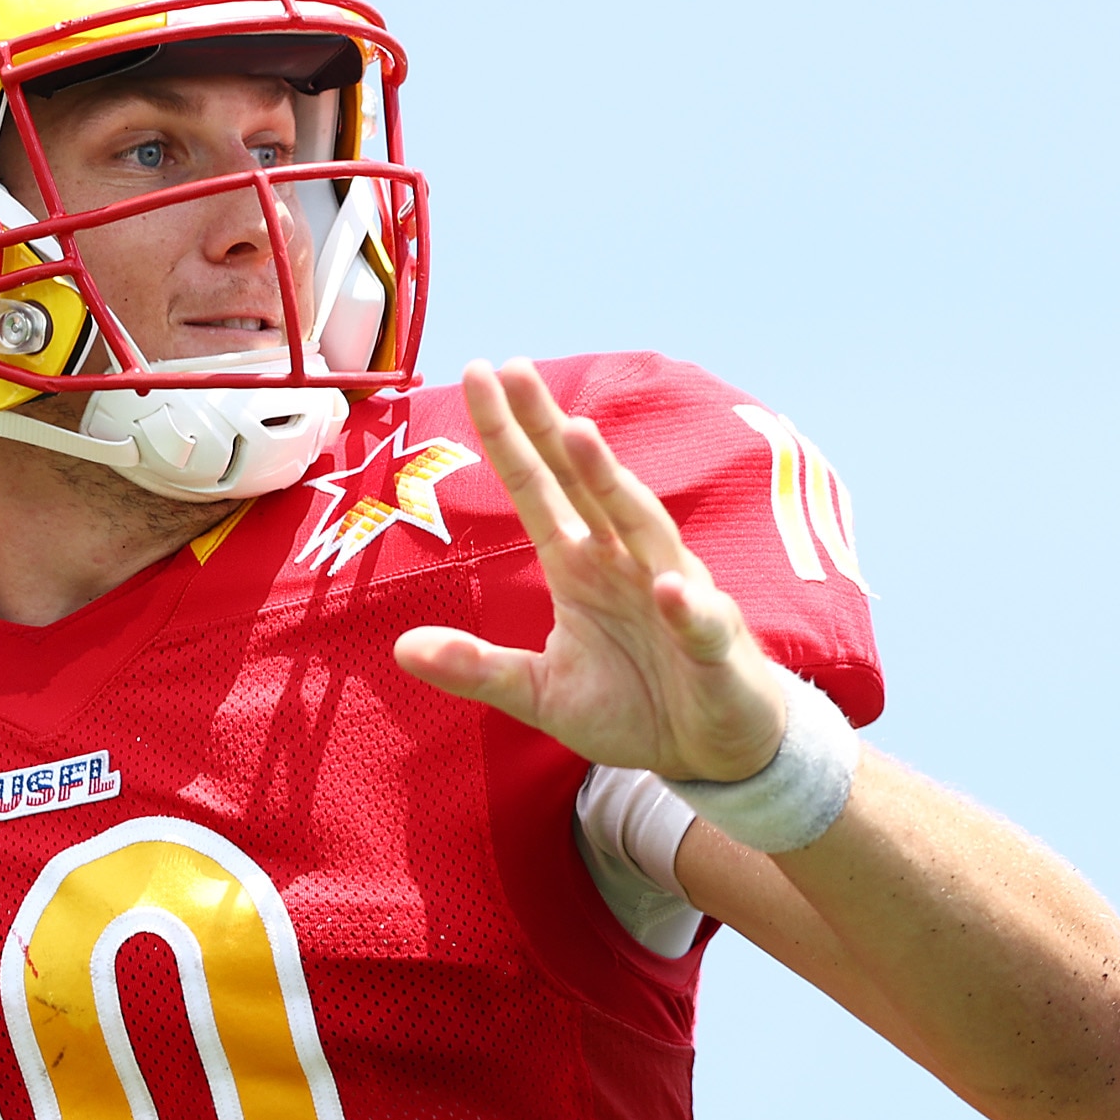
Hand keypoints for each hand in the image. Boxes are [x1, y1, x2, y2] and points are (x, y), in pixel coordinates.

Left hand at [393, 359, 787, 779]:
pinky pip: (702, 621)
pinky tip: (671, 588)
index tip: (479, 374)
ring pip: (645, 530)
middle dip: (551, 430)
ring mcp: (675, 597)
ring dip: (614, 486)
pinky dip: (690, 606)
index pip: (537, 488)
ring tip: (581, 438)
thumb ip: (477, 667)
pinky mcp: (716, 647)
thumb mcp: (539, 692)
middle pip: (586, 485)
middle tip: (515, 370)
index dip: (508, 436)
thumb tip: (402, 649)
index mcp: (580, 565)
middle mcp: (626, 563)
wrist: (711, 750)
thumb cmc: (631, 706)